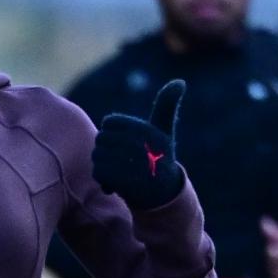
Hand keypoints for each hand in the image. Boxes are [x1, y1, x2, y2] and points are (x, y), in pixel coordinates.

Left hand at [91, 79, 188, 212]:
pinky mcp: (124, 181)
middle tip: (121, 161)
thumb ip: (166, 104)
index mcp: (146, 129)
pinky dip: (103, 180)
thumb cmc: (160, 157)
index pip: (109, 123)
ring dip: (103, 166)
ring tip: (119, 172)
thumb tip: (180, 81)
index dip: (112, 135)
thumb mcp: (165, 130)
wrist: (164, 196)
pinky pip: (98, 172)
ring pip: (97, 155)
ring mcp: (132, 163)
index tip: (125, 144)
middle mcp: (141, 144)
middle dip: (106, 151)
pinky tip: (115, 184)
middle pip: (100, 138)